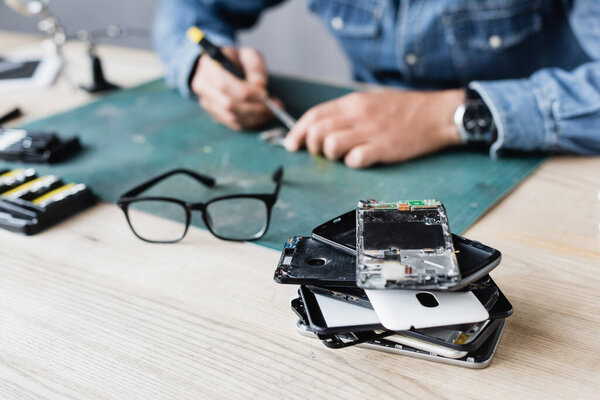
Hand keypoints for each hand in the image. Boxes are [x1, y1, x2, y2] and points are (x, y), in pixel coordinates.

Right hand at [190, 46, 276, 129]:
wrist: (217, 66)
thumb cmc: (233, 58)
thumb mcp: (246, 53)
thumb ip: (254, 65)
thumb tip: (260, 84)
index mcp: (208, 67)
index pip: (226, 85)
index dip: (248, 93)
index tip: (266, 94)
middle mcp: (203, 87)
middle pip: (229, 104)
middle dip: (255, 108)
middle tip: (275, 107)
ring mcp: (207, 102)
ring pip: (231, 117)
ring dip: (254, 118)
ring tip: (271, 113)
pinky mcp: (213, 113)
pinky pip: (232, 124)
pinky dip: (249, 123)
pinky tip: (261, 117)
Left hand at [284, 89, 464, 167]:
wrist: (437, 114)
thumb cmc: (404, 110)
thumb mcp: (371, 101)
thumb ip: (346, 113)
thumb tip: (320, 128)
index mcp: (353, 102)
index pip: (314, 115)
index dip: (298, 131)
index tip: (292, 144)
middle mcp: (358, 115)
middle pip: (318, 131)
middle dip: (312, 146)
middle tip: (320, 153)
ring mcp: (371, 131)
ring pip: (332, 146)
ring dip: (332, 155)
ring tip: (344, 155)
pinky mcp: (383, 148)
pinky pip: (355, 159)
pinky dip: (353, 163)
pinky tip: (362, 159)